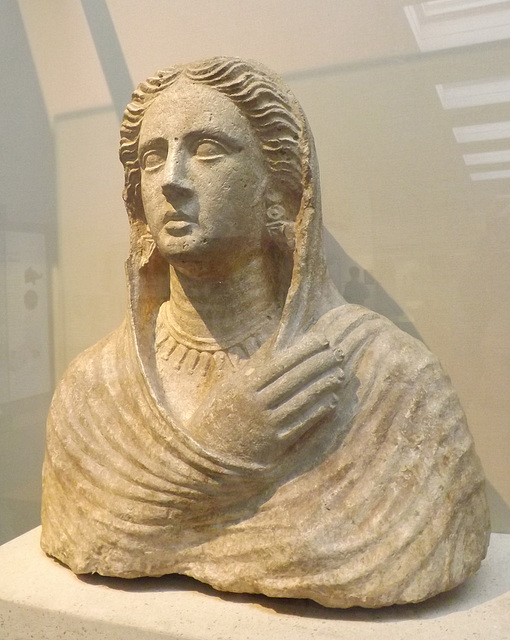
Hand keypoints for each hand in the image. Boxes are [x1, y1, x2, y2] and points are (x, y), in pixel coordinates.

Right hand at [185, 331, 343, 469]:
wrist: (207, 455)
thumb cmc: (221, 412)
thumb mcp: (232, 384)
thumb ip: (257, 365)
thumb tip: (280, 339)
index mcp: (243, 386)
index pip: (280, 363)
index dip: (304, 351)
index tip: (323, 340)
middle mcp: (255, 404)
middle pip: (293, 380)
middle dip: (319, 365)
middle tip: (339, 353)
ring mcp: (265, 425)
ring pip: (300, 401)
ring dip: (323, 386)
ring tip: (340, 374)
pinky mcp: (273, 444)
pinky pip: (301, 425)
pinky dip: (317, 412)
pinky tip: (331, 401)